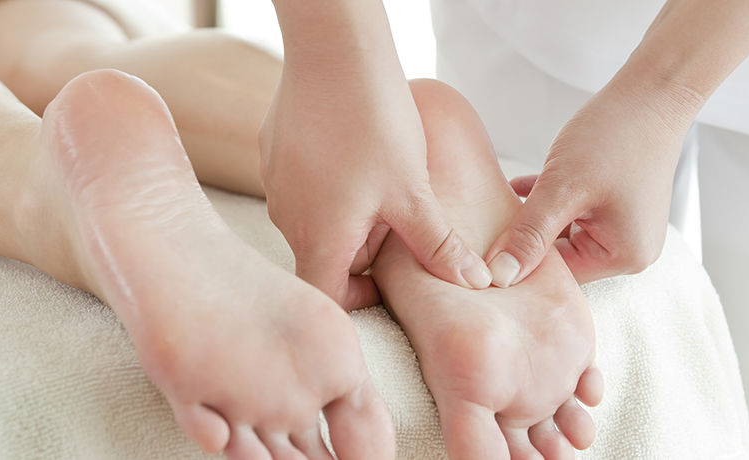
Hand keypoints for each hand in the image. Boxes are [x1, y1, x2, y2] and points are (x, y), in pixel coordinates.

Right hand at [259, 69, 490, 308]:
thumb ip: (438, 246)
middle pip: (324, 256)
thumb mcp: (414, 194)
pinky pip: (303, 184)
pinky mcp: (274, 153)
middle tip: (400, 215)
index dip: (357, 299)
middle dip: (364, 247)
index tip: (385, 279)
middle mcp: (287, 219)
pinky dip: (330, 182)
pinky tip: (356, 149)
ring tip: (382, 178)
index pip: (326, 297)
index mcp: (318, 239)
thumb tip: (474, 283)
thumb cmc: (374, 126)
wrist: (334, 53)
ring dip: (349, 213)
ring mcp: (275, 184)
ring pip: (315, 219)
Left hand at [486, 77, 694, 285]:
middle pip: (562, 256)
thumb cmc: (615, 135)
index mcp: (624, 256)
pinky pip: (572, 213)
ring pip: (562, 232)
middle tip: (488, 221)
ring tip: (500, 200)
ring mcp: (624, 227)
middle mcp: (630, 250)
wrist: (651, 91)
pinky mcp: (616, 206)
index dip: (522, 262)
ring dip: (534, 216)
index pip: (559, 276)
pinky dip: (547, 201)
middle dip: (527, 237)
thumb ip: (529, 235)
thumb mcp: (562, 188)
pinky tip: (520, 185)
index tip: (486, 248)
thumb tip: (499, 276)